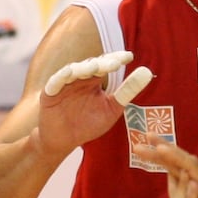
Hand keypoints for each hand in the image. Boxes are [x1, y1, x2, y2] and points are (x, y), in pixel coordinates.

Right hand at [35, 51, 153, 160]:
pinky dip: (62, 77)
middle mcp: (79, 78)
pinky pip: (56, 82)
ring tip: (96, 66)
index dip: (117, 59)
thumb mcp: (112, 108)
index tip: (130, 56)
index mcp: (94, 80)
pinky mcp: (50, 93)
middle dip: (103, 63)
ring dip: (84, 68)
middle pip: (92, 65)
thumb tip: (147, 72)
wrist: (64, 140)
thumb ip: (127, 92)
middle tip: (116, 62)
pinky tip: (70, 72)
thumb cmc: (88, 124)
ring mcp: (64, 84)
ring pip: (74, 71)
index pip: (106, 65)